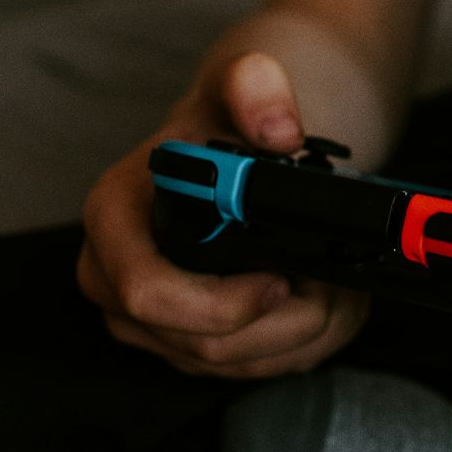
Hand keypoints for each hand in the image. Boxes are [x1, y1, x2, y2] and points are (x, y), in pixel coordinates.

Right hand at [77, 51, 369, 376]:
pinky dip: (302, 342)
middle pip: (201, 342)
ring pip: (235, 362)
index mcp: (113, 218)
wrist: (234, 146)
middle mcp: (115, 277)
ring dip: (302, 331)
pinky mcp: (187, 344)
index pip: (146, 291)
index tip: (282, 277)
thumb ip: (256, 87)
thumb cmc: (225, 120)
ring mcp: (150, 321)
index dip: (219, 302)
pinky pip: (250, 368)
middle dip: (283, 321)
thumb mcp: (240, 83)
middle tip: (334, 281)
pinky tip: (325, 299)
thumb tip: (280, 131)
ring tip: (337, 283)